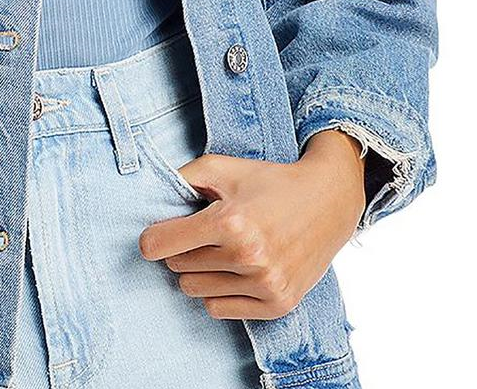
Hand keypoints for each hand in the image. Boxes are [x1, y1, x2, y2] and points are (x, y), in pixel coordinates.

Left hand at [138, 129, 365, 319]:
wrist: (329, 199)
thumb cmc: (269, 181)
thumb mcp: (221, 167)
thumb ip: (180, 178)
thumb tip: (147, 199)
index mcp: (230, 222)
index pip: (158, 246)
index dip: (153, 238)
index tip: (160, 232)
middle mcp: (248, 256)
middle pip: (176, 267)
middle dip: (183, 249)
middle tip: (205, 234)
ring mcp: (265, 284)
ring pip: (193, 290)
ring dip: (200, 272)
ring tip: (223, 251)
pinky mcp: (278, 303)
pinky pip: (218, 309)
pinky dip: (220, 292)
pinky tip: (237, 271)